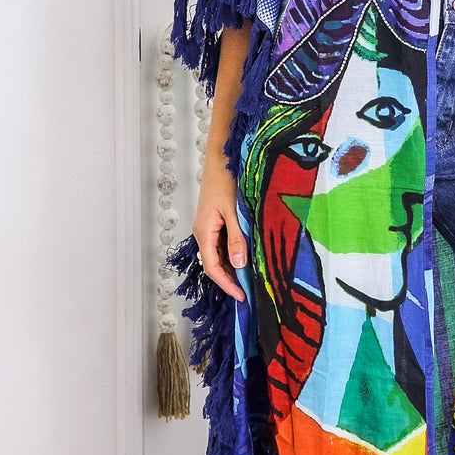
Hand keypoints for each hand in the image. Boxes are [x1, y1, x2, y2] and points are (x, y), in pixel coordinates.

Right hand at [193, 165, 247, 301]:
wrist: (221, 158)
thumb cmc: (226, 181)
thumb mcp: (233, 212)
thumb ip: (236, 239)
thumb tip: (239, 265)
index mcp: (204, 232)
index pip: (213, 268)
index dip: (227, 284)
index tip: (242, 297)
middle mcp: (204, 233)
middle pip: (215, 264)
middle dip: (230, 280)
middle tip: (250, 292)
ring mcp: (209, 227)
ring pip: (220, 255)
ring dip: (233, 268)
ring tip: (251, 280)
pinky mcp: (216, 221)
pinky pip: (223, 244)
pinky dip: (234, 255)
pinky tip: (247, 259)